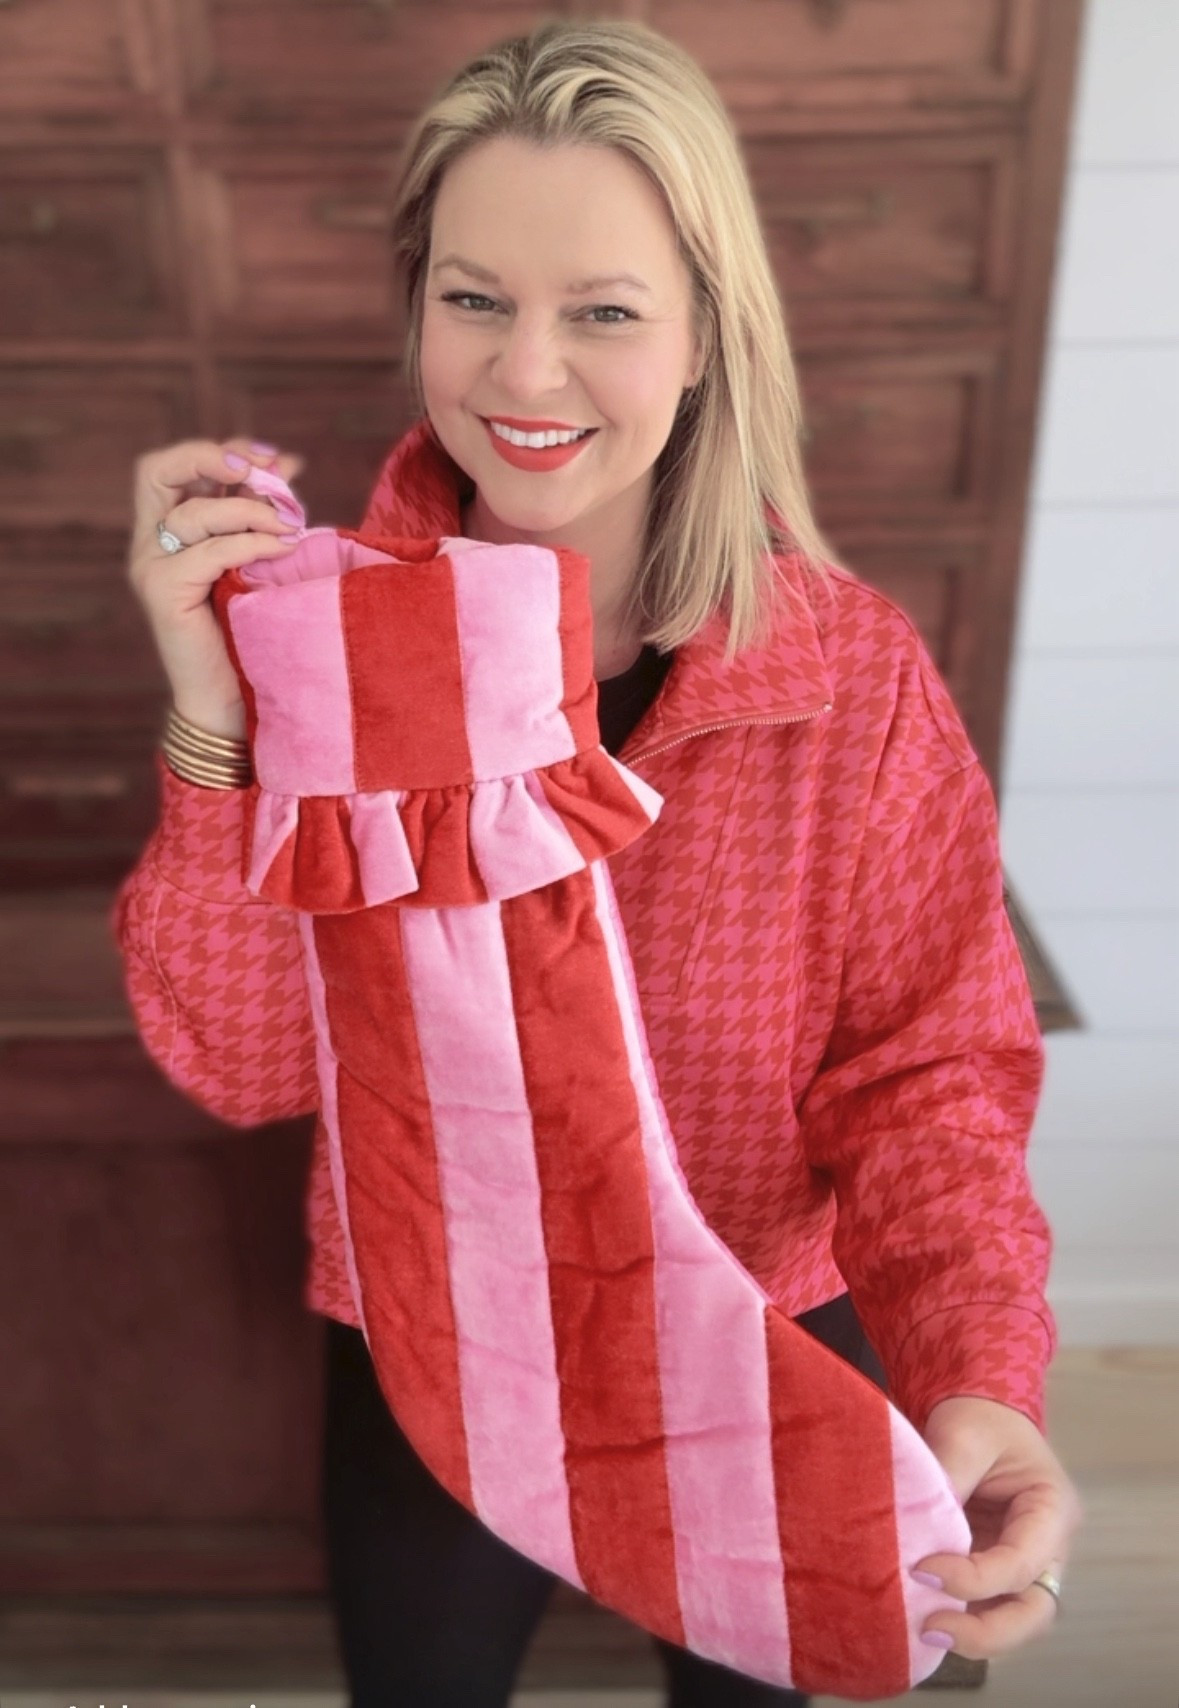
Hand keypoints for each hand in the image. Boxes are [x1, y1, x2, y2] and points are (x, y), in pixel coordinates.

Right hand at [127, 436, 306, 736]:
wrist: (233, 701)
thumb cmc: (250, 633)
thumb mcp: (254, 559)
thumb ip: (257, 515)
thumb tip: (288, 464)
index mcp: (167, 531)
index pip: (172, 467)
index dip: (220, 452)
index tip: (273, 460)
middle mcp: (149, 544)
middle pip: (157, 470)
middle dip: (212, 457)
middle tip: (264, 470)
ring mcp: (151, 569)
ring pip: (194, 514)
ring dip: (249, 510)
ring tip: (291, 524)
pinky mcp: (164, 593)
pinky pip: (210, 551)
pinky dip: (251, 543)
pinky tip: (283, 547)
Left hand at [913, 1395, 1081, 1660]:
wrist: (979, 1412)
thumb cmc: (980, 1417)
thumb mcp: (963, 1435)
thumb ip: (946, 1481)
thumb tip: (918, 1533)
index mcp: (1053, 1510)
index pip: (1019, 1564)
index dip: (972, 1578)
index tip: (920, 1568)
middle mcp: (1048, 1548)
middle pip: (1034, 1613)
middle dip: (986, 1632)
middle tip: (932, 1628)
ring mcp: (1024, 1565)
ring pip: (1012, 1621)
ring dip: (971, 1632)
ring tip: (922, 1629)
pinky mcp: (996, 1571)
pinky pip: (985, 1607)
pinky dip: (960, 1616)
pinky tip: (920, 1613)